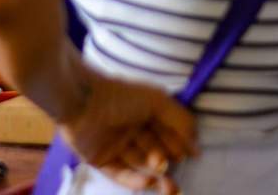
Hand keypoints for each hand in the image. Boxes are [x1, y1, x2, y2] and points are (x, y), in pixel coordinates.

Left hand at [60, 72, 197, 193]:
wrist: (80, 100)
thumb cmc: (120, 96)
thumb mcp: (158, 102)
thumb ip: (182, 121)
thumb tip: (197, 149)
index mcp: (143, 115)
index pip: (168, 136)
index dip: (179, 145)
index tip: (190, 153)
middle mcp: (130, 131)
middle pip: (155, 153)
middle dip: (166, 161)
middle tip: (166, 162)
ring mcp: (114, 146)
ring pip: (140, 166)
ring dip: (156, 175)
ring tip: (167, 182)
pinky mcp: (99, 160)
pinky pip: (120, 174)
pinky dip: (136, 180)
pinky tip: (150, 180)